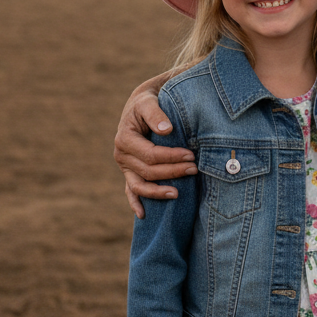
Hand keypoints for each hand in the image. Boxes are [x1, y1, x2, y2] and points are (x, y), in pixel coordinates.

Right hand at [113, 71, 195, 217]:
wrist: (142, 105)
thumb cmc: (148, 102)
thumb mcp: (149, 102)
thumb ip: (156, 114)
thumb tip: (167, 130)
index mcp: (124, 139)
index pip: (150, 155)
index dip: (171, 157)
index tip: (190, 156)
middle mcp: (121, 155)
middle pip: (148, 171)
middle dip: (172, 172)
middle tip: (194, 169)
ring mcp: (125, 166)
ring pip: (139, 185)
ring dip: (157, 192)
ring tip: (177, 194)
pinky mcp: (130, 172)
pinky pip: (130, 190)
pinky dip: (135, 203)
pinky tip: (144, 214)